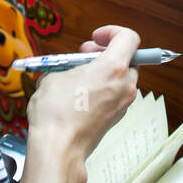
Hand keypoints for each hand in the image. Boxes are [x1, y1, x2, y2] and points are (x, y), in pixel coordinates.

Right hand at [26, 25, 139, 162]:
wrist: (59, 149)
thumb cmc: (56, 113)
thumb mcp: (54, 76)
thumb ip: (69, 66)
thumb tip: (71, 70)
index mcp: (113, 68)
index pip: (129, 38)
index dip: (112, 32)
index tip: (96, 37)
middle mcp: (124, 86)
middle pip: (127, 59)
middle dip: (105, 53)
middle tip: (84, 55)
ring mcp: (123, 104)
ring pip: (121, 78)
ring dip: (104, 72)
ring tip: (78, 77)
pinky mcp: (116, 118)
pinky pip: (115, 95)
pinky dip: (103, 89)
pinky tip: (80, 95)